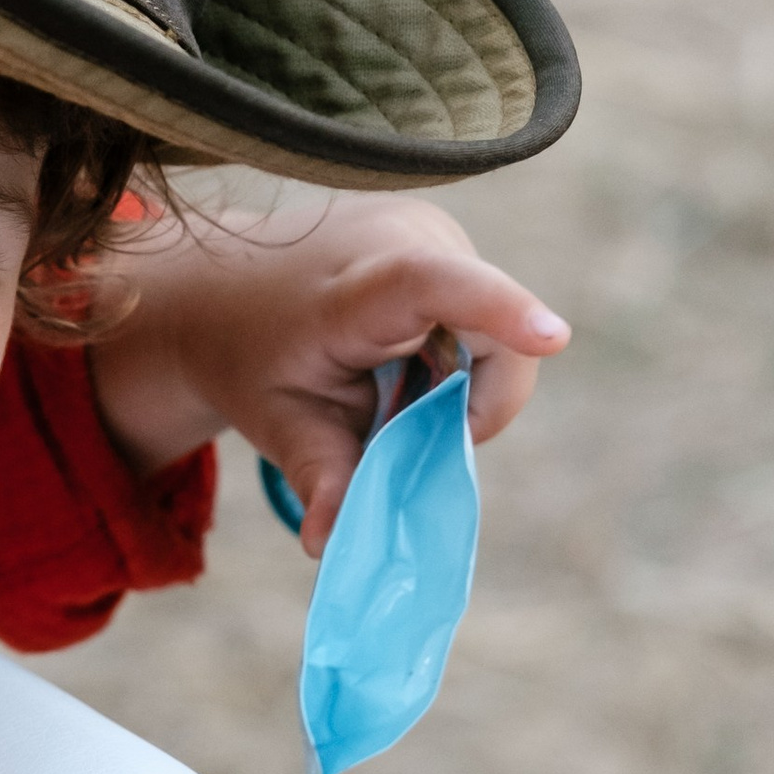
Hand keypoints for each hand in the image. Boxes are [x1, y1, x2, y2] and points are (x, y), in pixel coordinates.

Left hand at [84, 193, 567, 554]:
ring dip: (454, 384)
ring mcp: (433, 231)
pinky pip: (483, 318)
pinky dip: (452, 359)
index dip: (497, 310)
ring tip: (383, 380)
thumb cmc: (249, 354)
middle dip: (461, 408)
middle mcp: (409, 238)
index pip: (431, 286)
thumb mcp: (278, 421)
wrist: (220, 284)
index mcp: (353, 288)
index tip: (553, 338)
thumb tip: (331, 542)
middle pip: (494, 344)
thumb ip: (320, 476)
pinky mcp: (447, 238)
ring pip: (495, 337)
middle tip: (392, 423)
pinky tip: (396, 354)